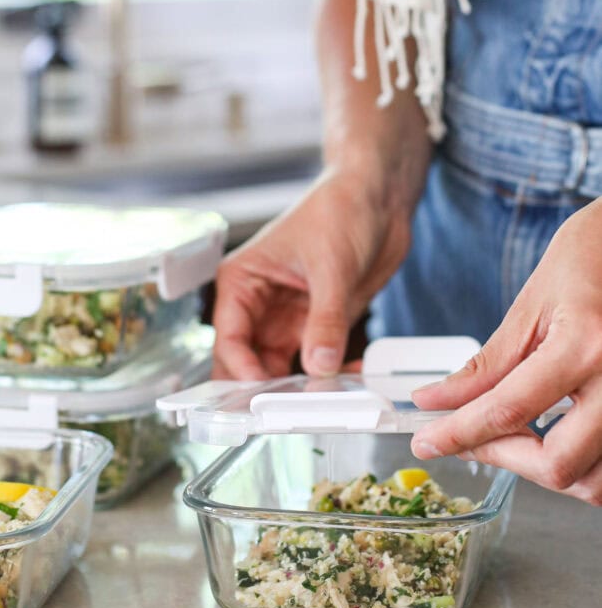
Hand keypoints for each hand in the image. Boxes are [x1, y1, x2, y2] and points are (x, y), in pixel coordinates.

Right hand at [213, 165, 415, 378]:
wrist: (379, 196)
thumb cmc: (340, 207)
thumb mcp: (332, 266)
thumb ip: (326, 319)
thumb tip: (319, 364)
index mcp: (242, 280)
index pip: (230, 337)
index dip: (242, 370)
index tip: (262, 394)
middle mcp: (258, 304)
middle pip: (247, 361)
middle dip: (264, 388)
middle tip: (286, 411)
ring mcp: (287, 318)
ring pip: (279, 369)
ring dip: (300, 387)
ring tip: (323, 398)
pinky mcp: (317, 325)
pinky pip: (314, 363)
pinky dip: (329, 375)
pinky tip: (349, 377)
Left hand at [410, 198, 601, 504]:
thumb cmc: (592, 260)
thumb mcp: (532, 306)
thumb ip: (486, 366)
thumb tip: (434, 401)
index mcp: (586, 344)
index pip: (509, 409)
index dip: (459, 434)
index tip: (427, 443)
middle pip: (559, 464)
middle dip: (508, 461)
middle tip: (475, 441)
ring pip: (594, 482)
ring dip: (549, 473)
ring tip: (518, 439)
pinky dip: (581, 467)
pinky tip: (557, 438)